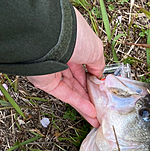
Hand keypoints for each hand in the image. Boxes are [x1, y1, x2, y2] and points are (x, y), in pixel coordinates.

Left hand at [27, 8, 103, 126]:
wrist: (50, 37)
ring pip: (72, 90)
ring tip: (97, 115)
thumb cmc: (72, 36)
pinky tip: (90, 112)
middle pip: (78, 80)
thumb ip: (98, 64)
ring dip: (86, 103)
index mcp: (72, 44)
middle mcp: (61, 55)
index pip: (83, 64)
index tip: (102, 88)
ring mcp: (53, 69)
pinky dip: (78, 104)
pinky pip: (65, 94)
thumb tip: (99, 75)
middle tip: (101, 105)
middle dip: (90, 94)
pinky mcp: (46, 82)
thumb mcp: (95, 49)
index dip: (93, 77)